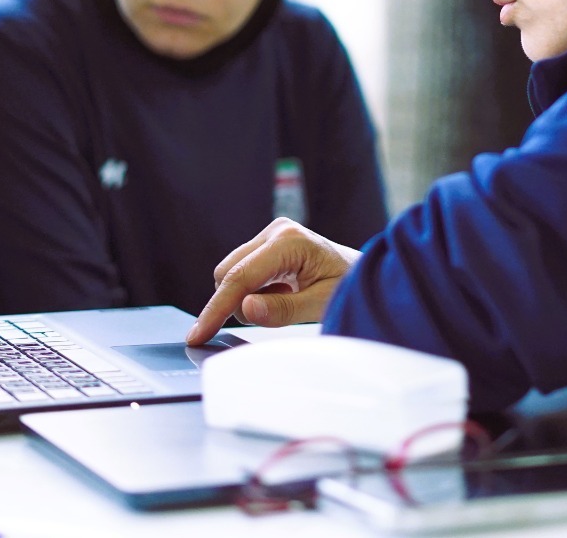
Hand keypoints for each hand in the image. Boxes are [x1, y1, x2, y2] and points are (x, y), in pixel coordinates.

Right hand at [185, 218, 360, 344]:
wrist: (368, 274)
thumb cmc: (352, 288)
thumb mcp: (321, 305)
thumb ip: (282, 309)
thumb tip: (245, 309)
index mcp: (289, 241)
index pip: (240, 277)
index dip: (215, 309)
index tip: (197, 335)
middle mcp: (276, 231)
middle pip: (227, 273)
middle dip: (234, 303)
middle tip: (271, 315)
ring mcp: (272, 235)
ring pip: (231, 273)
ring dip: (246, 297)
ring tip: (286, 301)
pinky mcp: (270, 244)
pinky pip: (244, 273)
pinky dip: (255, 291)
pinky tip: (283, 293)